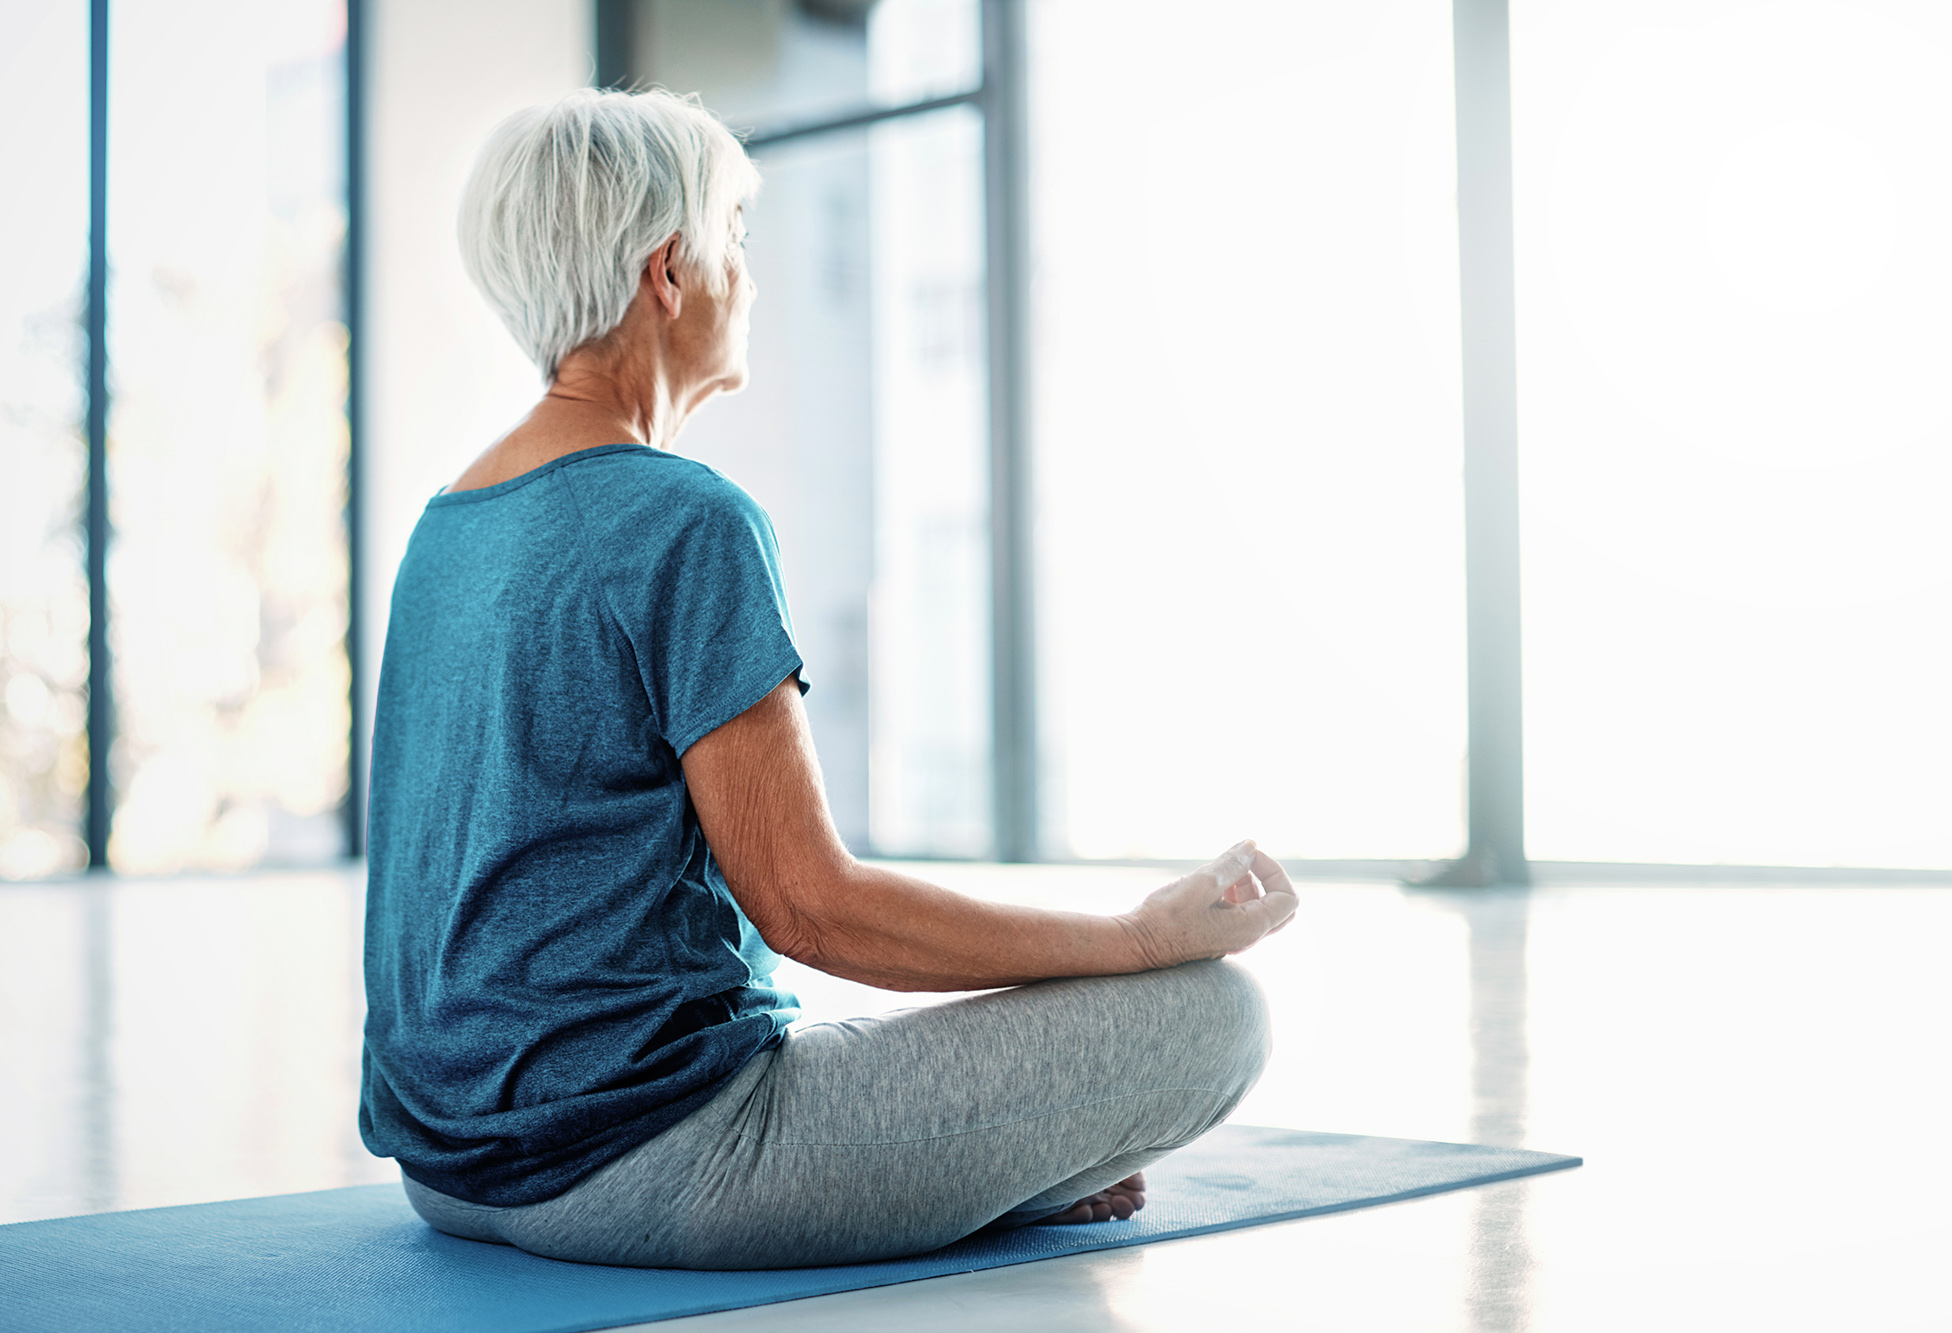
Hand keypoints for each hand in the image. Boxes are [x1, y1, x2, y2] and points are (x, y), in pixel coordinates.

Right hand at [1118, 840, 1297, 969]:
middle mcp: (1246, 936)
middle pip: (1280, 905)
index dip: (1274, 871)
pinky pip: (1240, 910)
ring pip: (1260, 906)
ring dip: (1250, 882)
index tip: (1248, 857)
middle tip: (1245, 862)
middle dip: (1268, 878)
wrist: (1138, 943)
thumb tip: (1251, 846)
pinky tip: (1212, 881)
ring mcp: (1233, 936)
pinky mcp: (1218, 932)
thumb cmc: (1167, 918)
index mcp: (1250, 927)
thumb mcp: (1202, 883)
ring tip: (1222, 869)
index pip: (1288, 898)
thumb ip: (1231, 863)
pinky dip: (1235, 891)